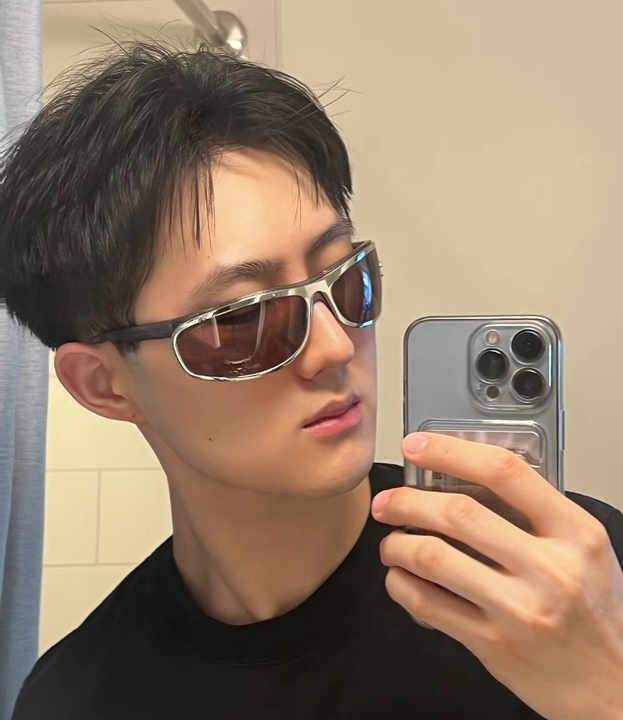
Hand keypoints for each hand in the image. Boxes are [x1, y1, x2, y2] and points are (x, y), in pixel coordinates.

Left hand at [371, 432, 622, 719]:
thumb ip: (538, 514)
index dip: (451, 451)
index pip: (504, 473)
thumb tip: (466, 477)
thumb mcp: (585, 549)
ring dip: (396, 545)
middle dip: (407, 501)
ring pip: (432, 558)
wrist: (614, 687)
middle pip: (457, 514)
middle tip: (388, 501)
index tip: (417, 446)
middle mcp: (549, 569)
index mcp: (575, 533)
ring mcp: (518, 610)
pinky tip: (400, 577)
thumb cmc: (597, 612)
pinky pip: (428, 605)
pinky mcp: (493, 645)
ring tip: (390, 543)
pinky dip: (401, 585)